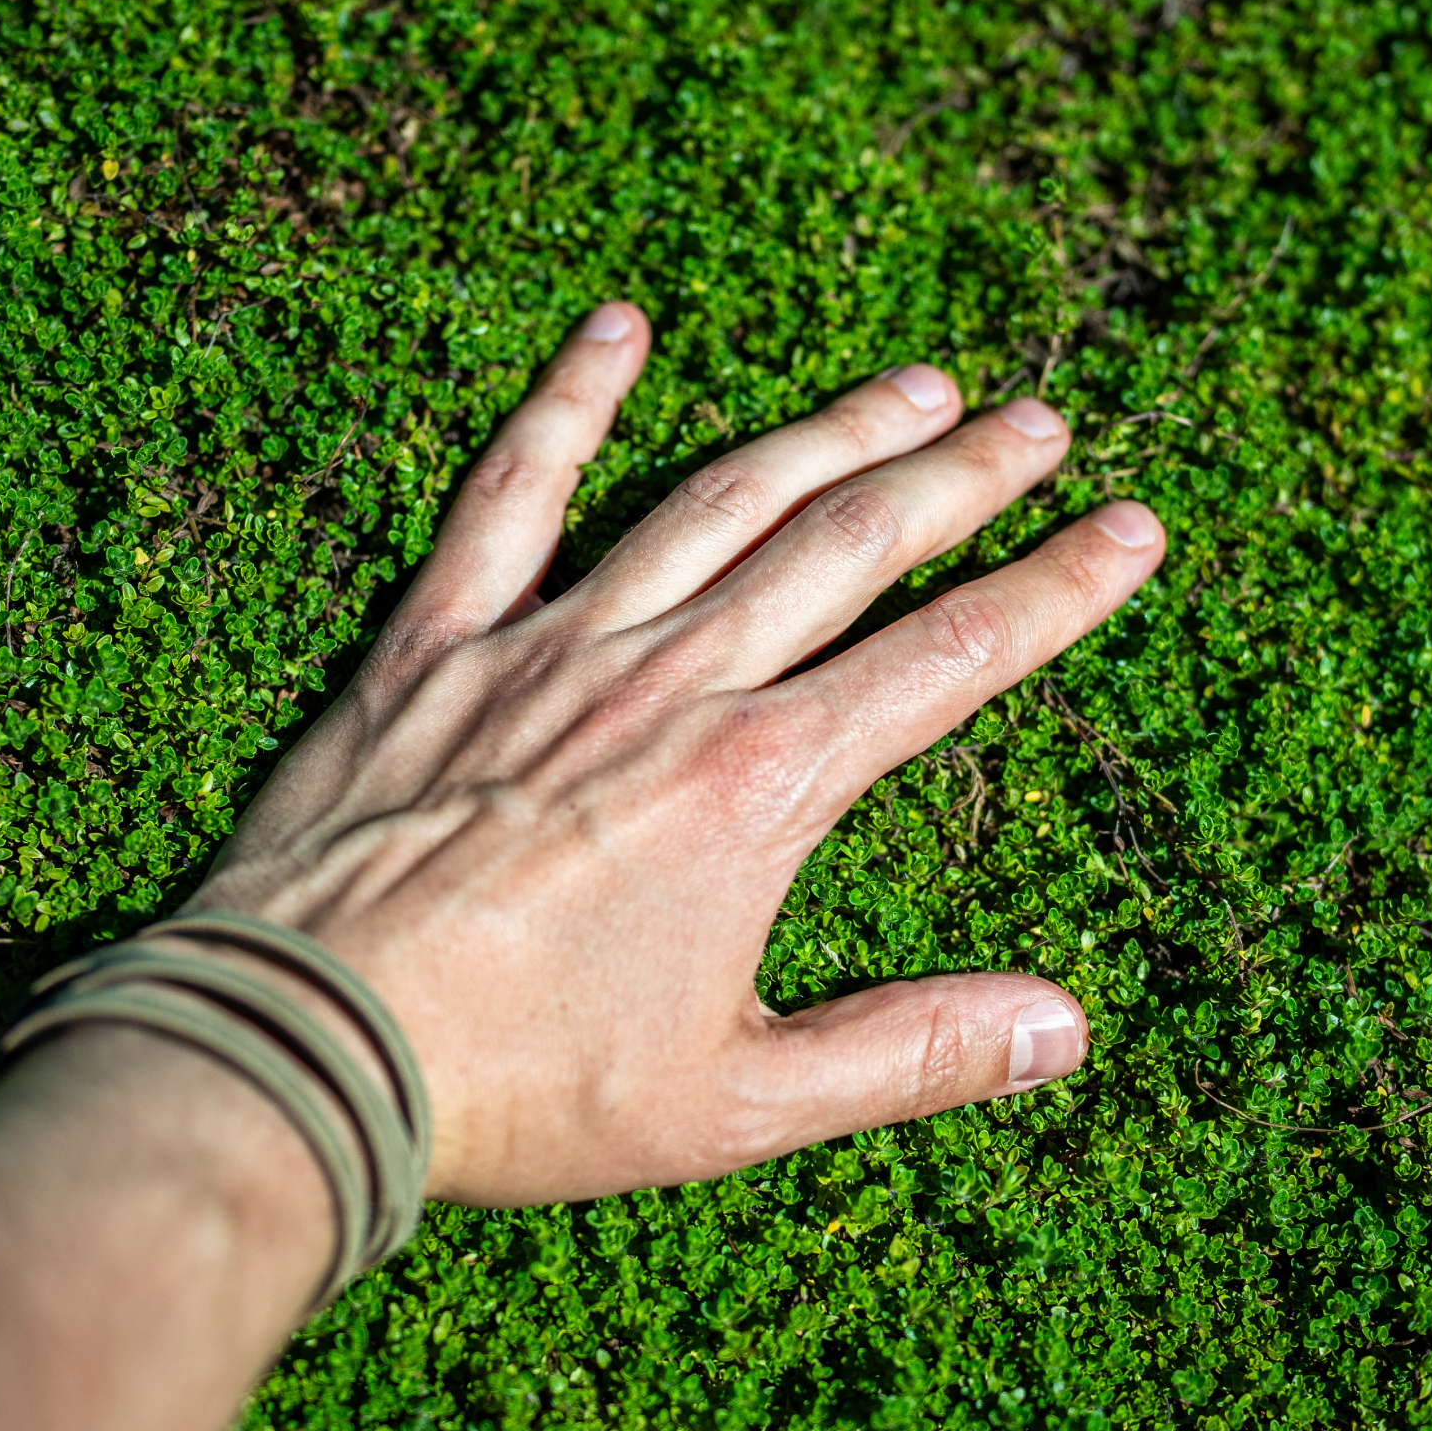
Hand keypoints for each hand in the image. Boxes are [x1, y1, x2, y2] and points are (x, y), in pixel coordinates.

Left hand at [187, 304, 1166, 1204]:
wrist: (300, 1052)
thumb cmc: (524, 1090)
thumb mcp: (737, 1102)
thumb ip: (907, 1053)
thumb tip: (1062, 1028)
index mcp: (762, 786)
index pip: (948, 661)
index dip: (1054, 592)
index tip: (1131, 531)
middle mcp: (677, 684)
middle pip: (851, 545)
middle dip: (961, 477)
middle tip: (1040, 423)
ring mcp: (556, 645)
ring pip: (722, 500)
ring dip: (829, 432)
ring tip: (914, 382)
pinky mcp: (441, 639)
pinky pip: (513, 493)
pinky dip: (569, 404)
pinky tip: (617, 328)